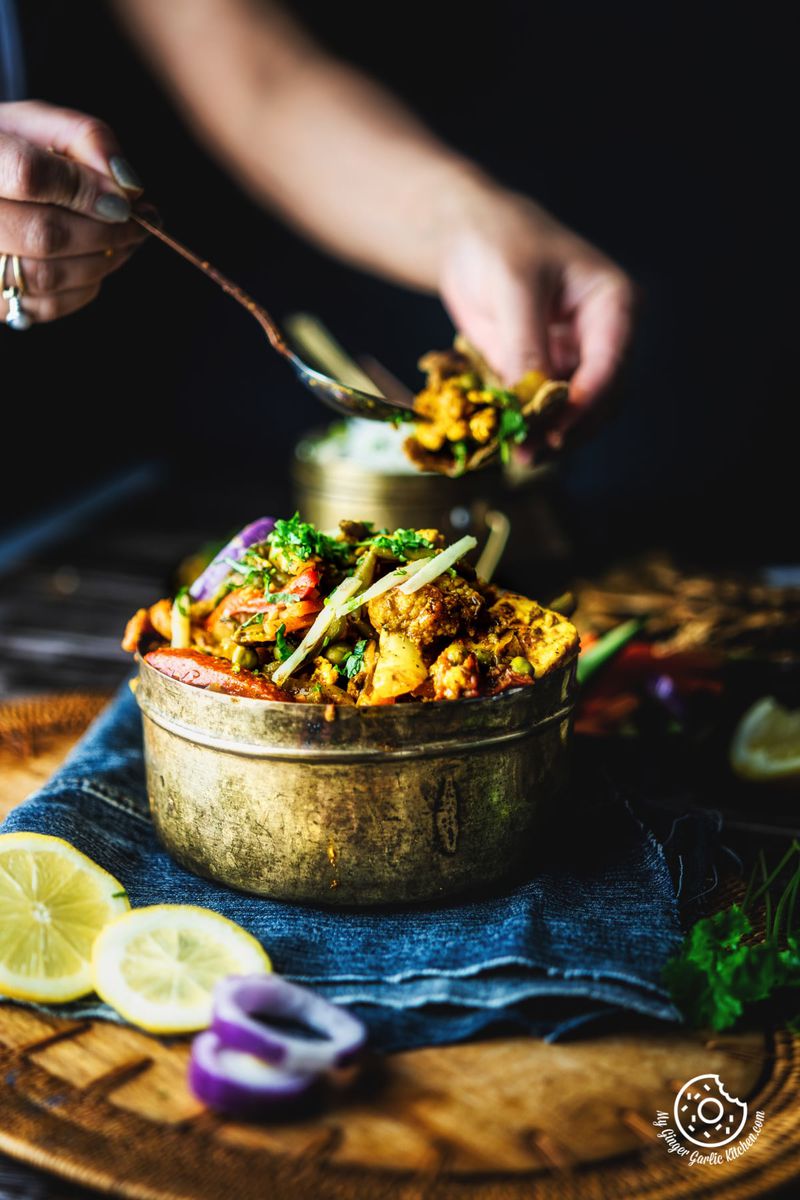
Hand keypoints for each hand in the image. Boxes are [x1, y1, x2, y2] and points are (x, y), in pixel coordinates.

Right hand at [0, 101, 145, 325]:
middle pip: (44, 234)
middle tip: (139, 222)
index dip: (86, 189)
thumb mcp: (36, 124)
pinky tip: (93, 260)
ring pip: (48, 276)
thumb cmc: (7, 150)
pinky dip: (83, 285)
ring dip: (102, 261)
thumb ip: (85, 138)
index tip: (124, 199)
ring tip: (124, 239)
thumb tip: (128, 186)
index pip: (29, 174)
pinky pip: (46, 305)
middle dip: (107, 232)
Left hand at [437, 177, 634, 436]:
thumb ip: (526, 343)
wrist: (470, 239)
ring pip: (576, 412)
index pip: (610, 362)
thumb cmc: (501, 245)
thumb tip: (530, 402)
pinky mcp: (546, 374)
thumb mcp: (515, 287)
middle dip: (567, 428)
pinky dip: (529, 428)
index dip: (586, 402)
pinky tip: (507, 444)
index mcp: (614, 304)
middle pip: (600, 397)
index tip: (557, 431)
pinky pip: (544, 410)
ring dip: (549, 436)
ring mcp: (576, 359)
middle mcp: (604, 336)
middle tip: (531, 454)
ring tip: (518, 456)